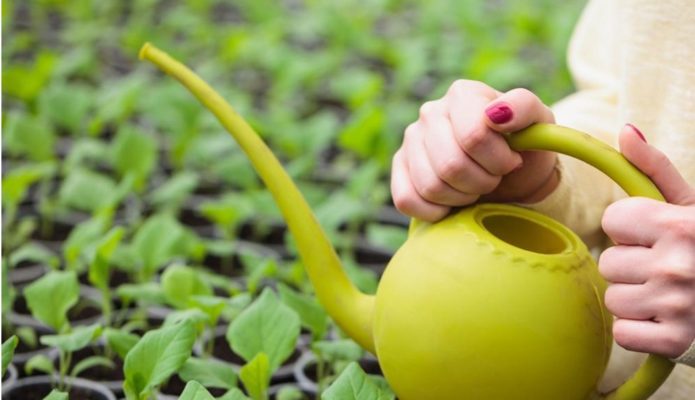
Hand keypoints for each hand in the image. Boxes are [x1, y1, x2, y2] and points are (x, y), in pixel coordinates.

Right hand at [390, 80, 556, 221]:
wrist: (512, 177)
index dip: (498, 160)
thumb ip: (523, 108)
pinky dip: (436, 211)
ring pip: (430, 186)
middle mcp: (431, 112)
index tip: (511, 160)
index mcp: (463, 94)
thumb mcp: (539, 123)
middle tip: (494, 177)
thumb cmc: (524, 148)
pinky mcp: (399, 168)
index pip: (473, 136)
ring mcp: (411, 140)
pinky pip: (406, 200)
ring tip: (475, 186)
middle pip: (451, 165)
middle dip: (482, 181)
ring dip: (462, 197)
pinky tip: (452, 201)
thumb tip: (496, 114)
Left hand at [600, 124, 694, 358]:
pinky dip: (639, 331)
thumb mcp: (691, 205)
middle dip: (631, 265)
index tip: (654, 235)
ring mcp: (676, 306)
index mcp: (679, 225)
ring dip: (634, 298)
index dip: (630, 229)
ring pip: (613, 298)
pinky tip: (665, 320)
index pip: (611, 220)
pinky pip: (622, 333)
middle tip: (665, 269)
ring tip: (666, 294)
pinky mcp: (675, 342)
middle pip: (609, 262)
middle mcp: (677, 265)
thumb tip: (625, 130)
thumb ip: (655, 168)